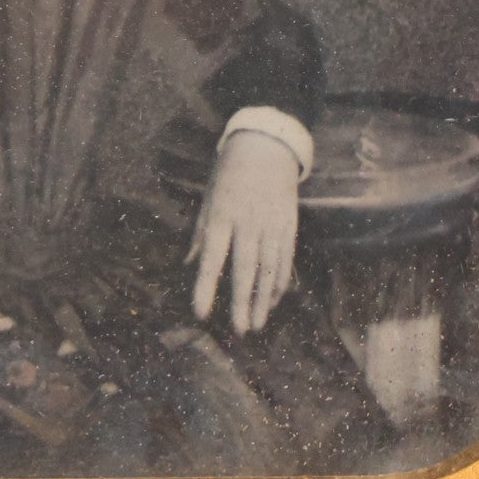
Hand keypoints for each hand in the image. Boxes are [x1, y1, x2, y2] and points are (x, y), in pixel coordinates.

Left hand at [188, 130, 298, 335]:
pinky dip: (279, 282)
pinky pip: (285, 260)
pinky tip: (273, 301)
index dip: (205, 286)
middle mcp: (248, 223)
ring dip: (263, 300)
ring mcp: (271, 225)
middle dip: (241, 303)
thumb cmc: (229, 174)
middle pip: (245, 269)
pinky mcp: (289, 225)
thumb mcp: (209, 198)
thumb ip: (201, 233)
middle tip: (239, 331)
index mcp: (222, 215)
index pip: (212, 257)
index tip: (200, 313)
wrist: (265, 147)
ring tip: (257, 325)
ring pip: (269, 269)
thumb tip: (189, 265)